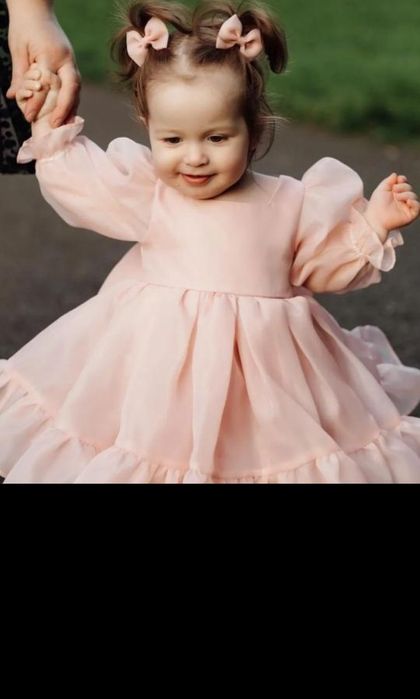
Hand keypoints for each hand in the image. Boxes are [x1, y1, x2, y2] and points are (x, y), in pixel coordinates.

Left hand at [6, 10, 80, 127]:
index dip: (37, 103)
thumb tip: (13, 96)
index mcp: (51, 55)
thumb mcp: (18, 49)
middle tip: (56, 126)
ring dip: (72, 108)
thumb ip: (19, 75)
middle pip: (71, 89)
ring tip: (65, 126)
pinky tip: (67, 114)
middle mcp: (66, 59)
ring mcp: (72, 61)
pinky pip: (74, 86)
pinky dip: (71, 101)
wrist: (36, 9)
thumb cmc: (24, 27)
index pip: (46, 84)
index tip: (28, 117)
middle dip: (64, 109)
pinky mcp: (71, 64)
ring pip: (76, 90)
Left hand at [364, 173, 419, 235]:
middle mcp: (401, 201)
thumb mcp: (382, 189)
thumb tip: (395, 174)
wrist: (375, 218)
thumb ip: (389, 181)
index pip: (404, 184)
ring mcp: (406, 208)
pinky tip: (408, 201)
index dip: (403, 180)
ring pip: (414, 197)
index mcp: (395, 194)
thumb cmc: (376, 205)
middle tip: (394, 190)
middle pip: (409, 189)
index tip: (399, 180)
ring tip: (397, 197)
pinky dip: (415, 203)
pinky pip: (418, 207)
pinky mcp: (410, 216)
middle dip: (403, 187)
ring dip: (406, 194)